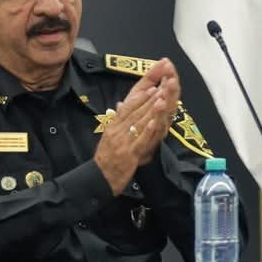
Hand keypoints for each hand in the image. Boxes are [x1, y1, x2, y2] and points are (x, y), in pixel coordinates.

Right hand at [91, 60, 178, 193]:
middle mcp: (118, 130)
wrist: (98, 178)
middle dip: (150, 96)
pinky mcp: (130, 154)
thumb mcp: (109, 136)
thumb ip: (117, 121)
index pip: (128, 105)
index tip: (152, 84)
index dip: (141, 94)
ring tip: (162, 96)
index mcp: (114, 125)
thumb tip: (121, 105)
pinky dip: (148, 130)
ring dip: (151, 108)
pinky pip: (140, 140)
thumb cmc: (105, 158)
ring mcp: (124, 141)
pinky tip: (156, 121)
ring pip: (139, 122)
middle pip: (136, 110)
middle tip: (163, 83)